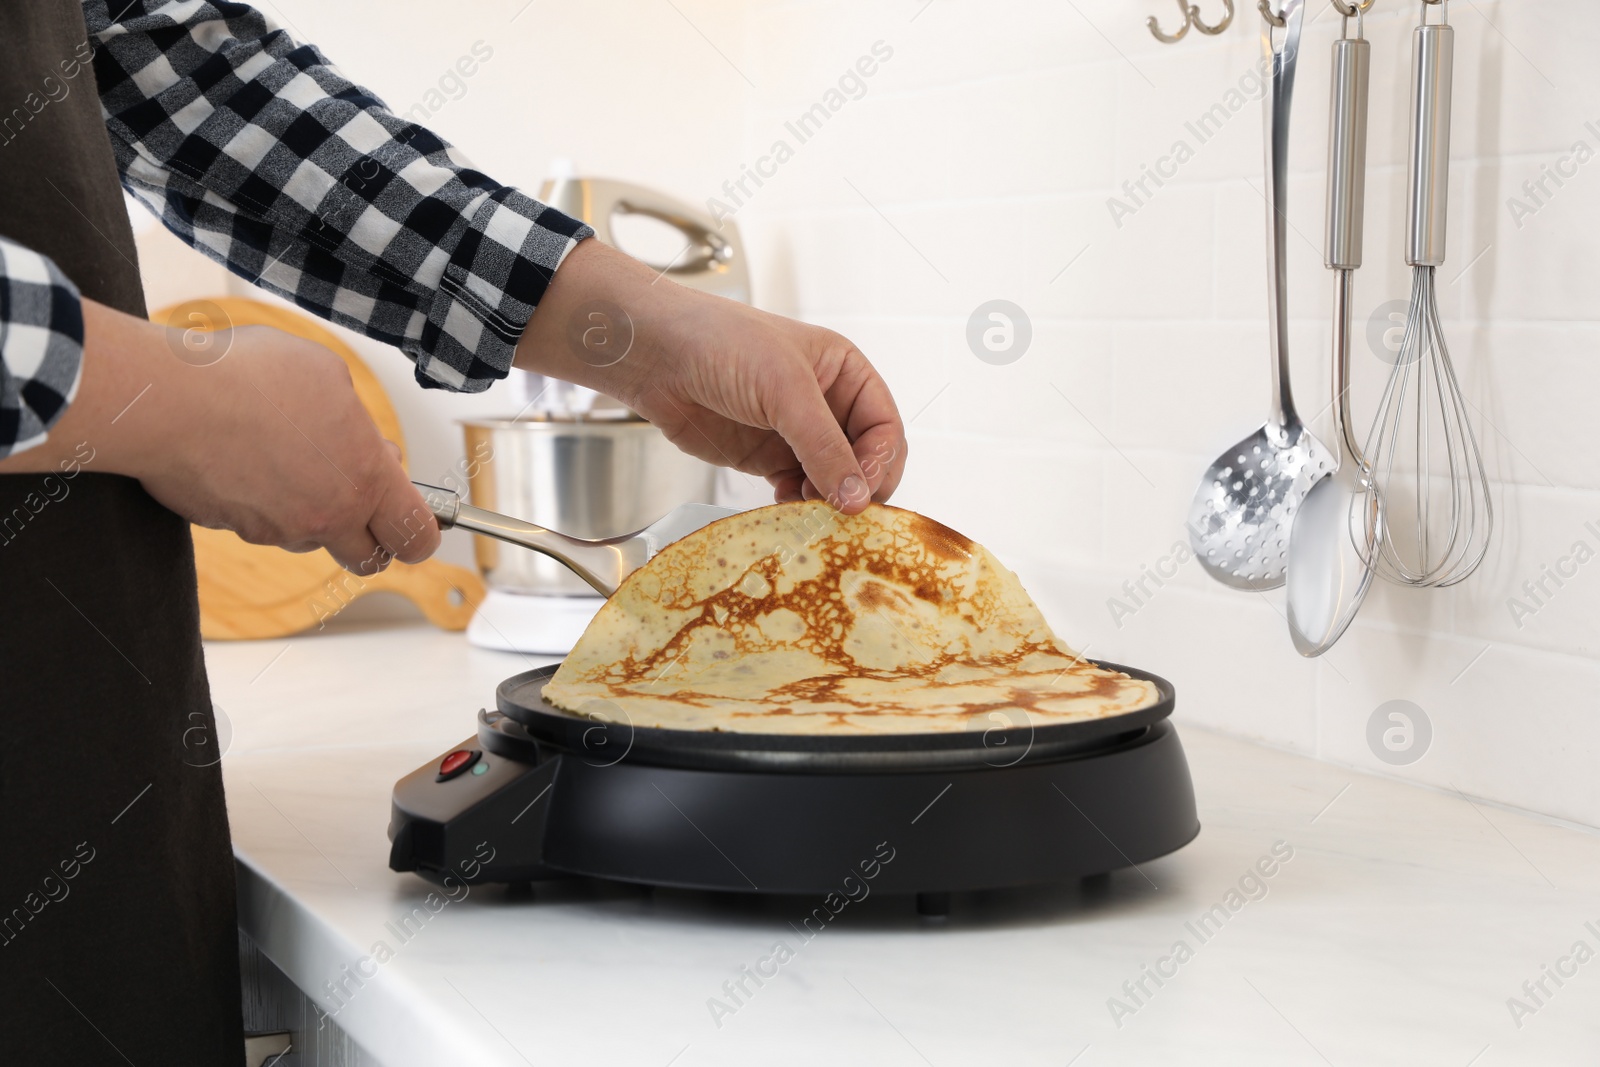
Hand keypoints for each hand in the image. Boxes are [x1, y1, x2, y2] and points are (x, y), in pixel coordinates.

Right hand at [1, 300, 438, 573]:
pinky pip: (260, 524)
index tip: (423, 522)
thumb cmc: (249, 378)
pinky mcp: (231, 529)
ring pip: (308, 536)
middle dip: (370, 534)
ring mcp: (275, 530)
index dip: (424, 534)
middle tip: (359, 498)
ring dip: (309, 509)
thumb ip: (357, 420)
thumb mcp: (329, 377)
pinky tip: (244, 457)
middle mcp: (325, 517)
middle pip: (367, 557)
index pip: (416, 537)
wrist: (167, 399)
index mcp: (365, 480)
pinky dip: (261, 502)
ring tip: (285, 453)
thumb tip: (358, 437)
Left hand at [514, 241, 904, 512]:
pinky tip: (787, 512)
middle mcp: (827, 405)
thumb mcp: (784, 389)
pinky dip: (797, 507)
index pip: (884, 427)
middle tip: (845, 516)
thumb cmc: (722, 346)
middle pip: (864, 459)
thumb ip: (823, 446)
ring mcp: (796, 434)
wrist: (656, 356)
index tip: (864, 494)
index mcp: (845, 373)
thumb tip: (857, 499)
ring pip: (831, 481)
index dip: (880, 462)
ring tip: (813, 516)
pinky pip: (797, 491)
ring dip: (826, 502)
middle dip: (857, 487)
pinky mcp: (766, 458)